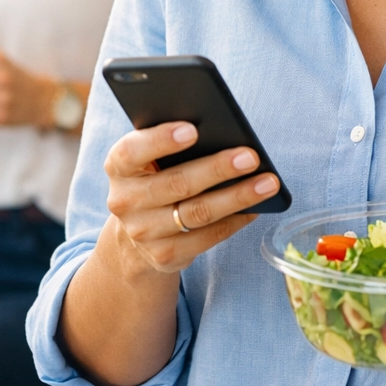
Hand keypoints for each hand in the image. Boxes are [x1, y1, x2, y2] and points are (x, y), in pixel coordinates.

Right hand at [101, 121, 280, 275]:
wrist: (136, 232)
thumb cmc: (154, 177)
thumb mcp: (148, 158)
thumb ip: (169, 144)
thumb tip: (220, 131)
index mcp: (118, 167)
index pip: (132, 152)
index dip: (160, 140)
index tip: (193, 129)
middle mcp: (125, 201)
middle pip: (177, 183)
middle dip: (217, 169)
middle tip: (250, 157)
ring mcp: (144, 232)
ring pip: (198, 213)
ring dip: (237, 197)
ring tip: (267, 183)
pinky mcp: (165, 255)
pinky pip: (208, 237)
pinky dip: (235, 220)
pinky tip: (256, 208)